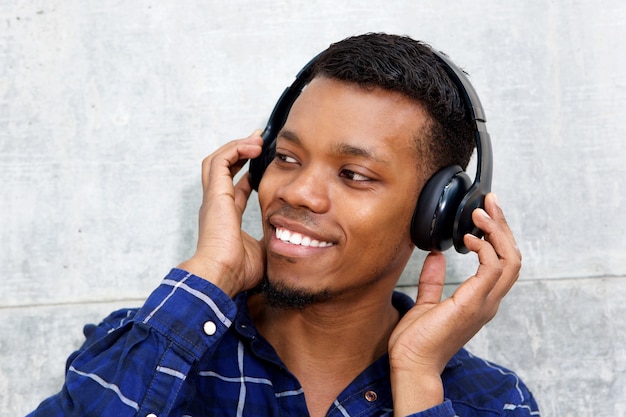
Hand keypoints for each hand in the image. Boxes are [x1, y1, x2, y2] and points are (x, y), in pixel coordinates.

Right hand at [178, 130, 266, 296]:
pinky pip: (220, 162)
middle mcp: (216, 206)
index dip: (248, 175)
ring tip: (256, 139)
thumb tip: (290, 240)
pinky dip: (235, 149)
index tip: (263, 165)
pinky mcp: (215, 195)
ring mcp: (213, 199)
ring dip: (237, 146)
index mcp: (226, 218)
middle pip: (223, 169)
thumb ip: (272, 241)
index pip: (236, 189)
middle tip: (258, 140)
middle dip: (240, 151)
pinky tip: (253, 146)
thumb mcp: (263, 251)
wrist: (222, 276)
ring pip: (218, 160)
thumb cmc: (238, 271)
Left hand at [388, 193, 521, 413]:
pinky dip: (485, 249)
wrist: (411, 364)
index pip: (502, 262)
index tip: (484, 213)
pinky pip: (491, 270)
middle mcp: (488, 301)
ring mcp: (484, 303)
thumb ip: (433, 280)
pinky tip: (468, 239)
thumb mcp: (426, 302)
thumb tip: (435, 255)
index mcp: (480, 300)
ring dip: (497, 232)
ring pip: (509, 260)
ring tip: (479, 214)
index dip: (497, 236)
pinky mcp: (472, 304)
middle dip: (503, 226)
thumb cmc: (418, 341)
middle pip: (512, 256)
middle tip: (490, 202)